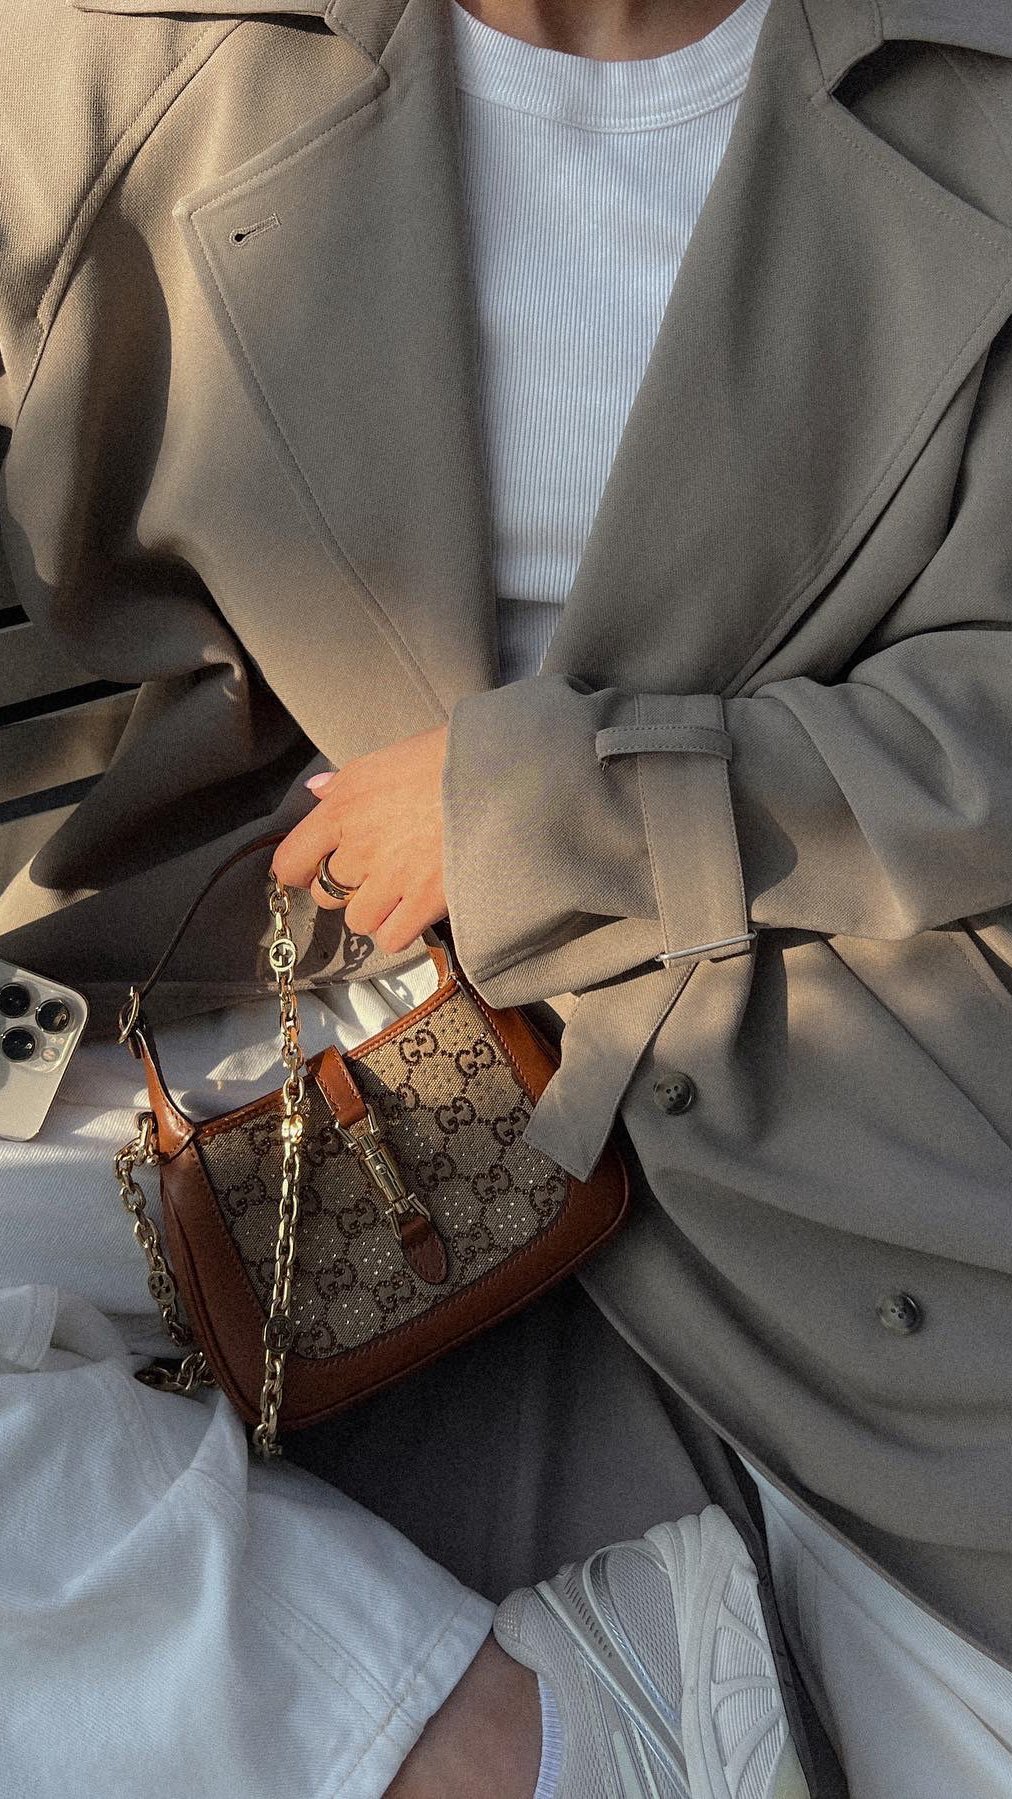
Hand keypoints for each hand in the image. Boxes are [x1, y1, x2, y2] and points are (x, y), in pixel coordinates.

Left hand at [271, 725, 449, 953]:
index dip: (298, 871)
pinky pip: (391, 937)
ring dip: (372, 911)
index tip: (310, 871)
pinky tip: (412, 910)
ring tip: (396, 893)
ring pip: (357, 920)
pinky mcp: (426, 901)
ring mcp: (392, 879)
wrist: (498, 772)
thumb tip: (316, 790)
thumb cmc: (442, 758)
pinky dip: (397, 930)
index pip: (291, 861)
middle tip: (370, 874)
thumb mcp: (383, 759)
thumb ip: (344, 782)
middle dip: (343, 888)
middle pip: (326, 895)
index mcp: (343, 810)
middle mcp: (360, 848)